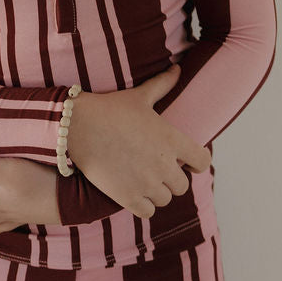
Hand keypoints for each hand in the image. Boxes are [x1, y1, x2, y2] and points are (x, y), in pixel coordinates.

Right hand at [65, 64, 210, 218]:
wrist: (79, 126)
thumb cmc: (110, 108)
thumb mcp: (139, 96)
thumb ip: (162, 85)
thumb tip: (178, 69)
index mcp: (171, 139)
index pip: (202, 161)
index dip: (197, 162)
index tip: (188, 162)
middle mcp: (164, 164)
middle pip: (181, 186)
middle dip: (170, 179)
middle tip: (155, 168)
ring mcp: (146, 183)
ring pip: (164, 199)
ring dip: (156, 192)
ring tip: (142, 179)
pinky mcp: (128, 197)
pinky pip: (148, 212)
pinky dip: (143, 205)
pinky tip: (132, 192)